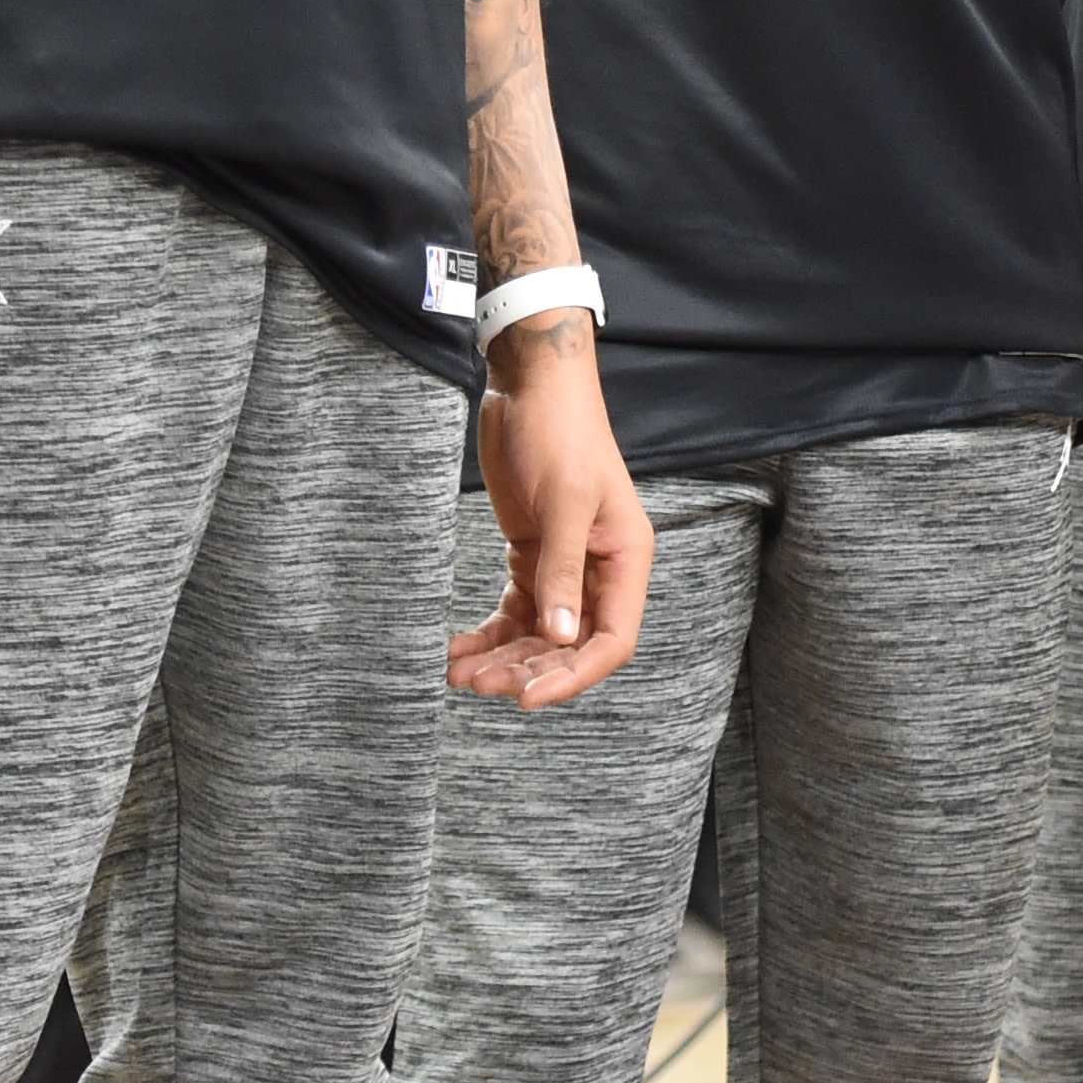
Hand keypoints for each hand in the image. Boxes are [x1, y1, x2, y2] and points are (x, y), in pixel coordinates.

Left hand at [453, 326, 648, 708]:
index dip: (574, 676)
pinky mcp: (530, 555)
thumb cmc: (562, 430)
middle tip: (479, 683)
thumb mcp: (563, 500)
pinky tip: (456, 649)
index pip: (612, 640)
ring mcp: (563, 565)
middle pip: (570, 646)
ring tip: (458, 672)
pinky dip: (487, 634)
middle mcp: (599, 570)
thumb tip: (560, 638)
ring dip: (502, 658)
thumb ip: (561, 570)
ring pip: (538, 635)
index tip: (528, 697)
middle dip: (526, 670)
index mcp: (626, 559)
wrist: (531, 385)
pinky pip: (513, 611)